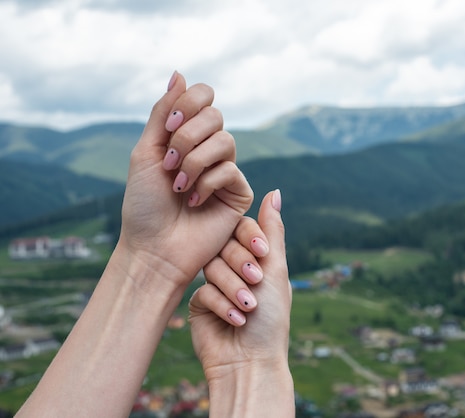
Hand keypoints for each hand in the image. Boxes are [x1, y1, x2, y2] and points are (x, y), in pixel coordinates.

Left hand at [118, 72, 252, 287]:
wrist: (153, 247)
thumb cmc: (145, 204)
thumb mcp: (146, 152)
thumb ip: (163, 113)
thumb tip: (179, 72)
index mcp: (187, 136)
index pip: (203, 96)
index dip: (188, 104)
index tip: (167, 129)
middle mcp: (209, 150)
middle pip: (215, 115)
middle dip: (186, 138)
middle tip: (169, 165)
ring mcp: (226, 171)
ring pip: (225, 141)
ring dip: (194, 163)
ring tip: (180, 187)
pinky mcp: (239, 193)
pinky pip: (230, 170)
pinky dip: (207, 183)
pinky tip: (195, 201)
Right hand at [189, 189, 291, 378]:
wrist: (250, 362)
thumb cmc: (271, 318)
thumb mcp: (276, 269)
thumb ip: (271, 230)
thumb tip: (274, 190)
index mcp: (256, 258)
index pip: (244, 230)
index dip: (250, 240)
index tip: (262, 258)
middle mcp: (235, 268)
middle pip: (225, 247)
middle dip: (241, 269)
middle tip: (255, 285)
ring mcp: (216, 285)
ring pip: (212, 267)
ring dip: (232, 289)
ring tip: (247, 309)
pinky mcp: (199, 303)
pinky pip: (202, 290)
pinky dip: (219, 304)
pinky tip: (233, 320)